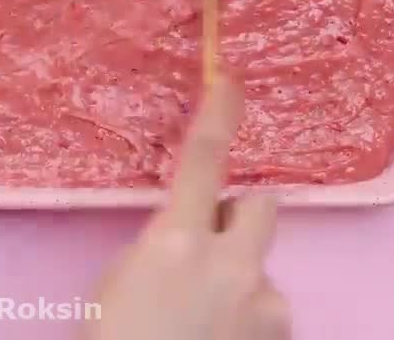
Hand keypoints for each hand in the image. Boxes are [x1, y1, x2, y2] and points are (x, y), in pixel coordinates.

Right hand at [84, 76, 289, 339]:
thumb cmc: (113, 336)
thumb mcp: (124, 276)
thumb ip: (165, 241)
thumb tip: (191, 230)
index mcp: (177, 239)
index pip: (204, 157)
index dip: (219, 112)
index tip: (230, 79)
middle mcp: (232, 263)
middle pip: (262, 204)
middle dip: (241, 215)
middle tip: (213, 243)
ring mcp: (263, 302)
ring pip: (262, 264)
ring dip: (242, 274)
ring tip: (209, 313)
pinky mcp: (280, 334)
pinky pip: (267, 305)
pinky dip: (249, 314)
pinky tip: (222, 337)